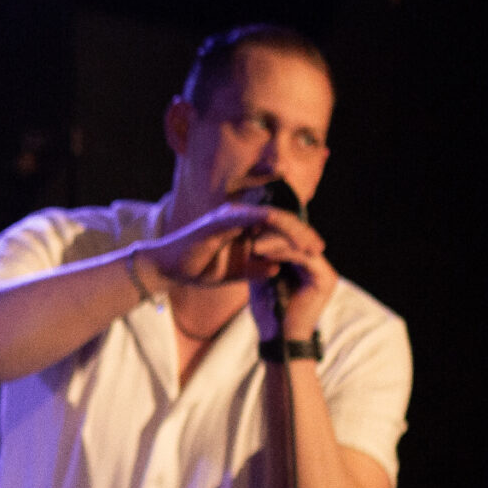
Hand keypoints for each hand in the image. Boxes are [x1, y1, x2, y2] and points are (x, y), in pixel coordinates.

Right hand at [144, 201, 325, 291]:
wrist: (168, 269)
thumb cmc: (197, 269)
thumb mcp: (235, 272)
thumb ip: (256, 268)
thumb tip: (278, 267)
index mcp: (242, 225)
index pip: (276, 226)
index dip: (297, 236)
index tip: (314, 251)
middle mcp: (239, 215)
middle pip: (280, 218)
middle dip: (303, 232)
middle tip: (319, 247)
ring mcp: (232, 214)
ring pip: (273, 216)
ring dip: (296, 231)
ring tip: (312, 246)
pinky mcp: (224, 219)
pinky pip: (256, 218)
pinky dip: (276, 228)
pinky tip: (290, 240)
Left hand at [243, 217, 338, 342]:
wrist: (280, 341)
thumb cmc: (270, 314)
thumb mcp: (263, 279)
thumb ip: (263, 260)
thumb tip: (252, 235)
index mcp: (308, 266)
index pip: (292, 240)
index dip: (272, 232)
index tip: (248, 228)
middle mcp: (319, 266)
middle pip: (298, 239)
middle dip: (273, 233)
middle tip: (251, 229)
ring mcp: (325, 272)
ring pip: (300, 245)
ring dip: (275, 241)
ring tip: (254, 242)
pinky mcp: (325, 279)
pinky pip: (303, 257)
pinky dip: (283, 252)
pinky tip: (263, 251)